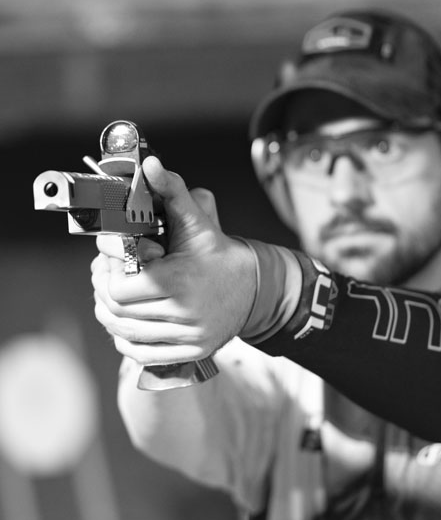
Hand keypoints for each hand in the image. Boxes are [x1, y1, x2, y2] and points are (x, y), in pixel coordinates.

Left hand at [91, 157, 256, 364]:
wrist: (257, 289)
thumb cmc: (220, 255)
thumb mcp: (197, 221)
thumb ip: (171, 191)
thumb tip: (150, 165)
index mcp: (180, 282)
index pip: (119, 289)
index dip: (108, 272)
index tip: (112, 256)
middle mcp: (185, 314)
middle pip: (117, 311)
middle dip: (104, 289)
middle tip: (107, 272)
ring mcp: (188, 338)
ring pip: (125, 333)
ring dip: (111, 313)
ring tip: (115, 293)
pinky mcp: (190, 353)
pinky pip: (141, 354)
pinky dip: (126, 338)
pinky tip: (128, 320)